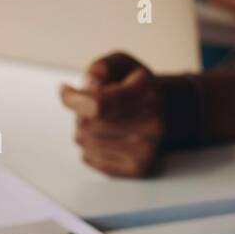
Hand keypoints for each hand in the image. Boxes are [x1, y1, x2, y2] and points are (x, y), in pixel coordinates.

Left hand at [60, 53, 190, 178]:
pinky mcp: (139, 169)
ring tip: (104, 121)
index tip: (66, 91)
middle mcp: (152, 123)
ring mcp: (147, 150)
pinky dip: (90, 147)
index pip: (98, 105)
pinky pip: (89, 159)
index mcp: (146, 92)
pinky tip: (108, 137)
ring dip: (84, 130)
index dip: (74, 99)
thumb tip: (89, 83)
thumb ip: (101, 67)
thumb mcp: (122, 64)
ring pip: (84, 143)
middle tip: (96, 106)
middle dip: (81, 113)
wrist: (167, 113)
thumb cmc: (137, 88)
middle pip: (87, 124)